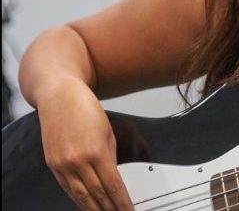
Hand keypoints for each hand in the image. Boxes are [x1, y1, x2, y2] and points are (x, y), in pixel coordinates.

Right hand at [37, 79, 134, 209]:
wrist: (59, 95)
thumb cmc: (84, 108)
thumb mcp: (107, 132)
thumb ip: (111, 156)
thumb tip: (113, 176)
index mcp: (96, 152)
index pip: (113, 186)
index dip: (122, 202)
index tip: (129, 210)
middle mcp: (77, 161)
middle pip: (97, 194)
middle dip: (110, 209)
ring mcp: (62, 164)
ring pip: (80, 195)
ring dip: (94, 209)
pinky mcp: (52, 164)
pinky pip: (67, 188)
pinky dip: (77, 199)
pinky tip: (85, 204)